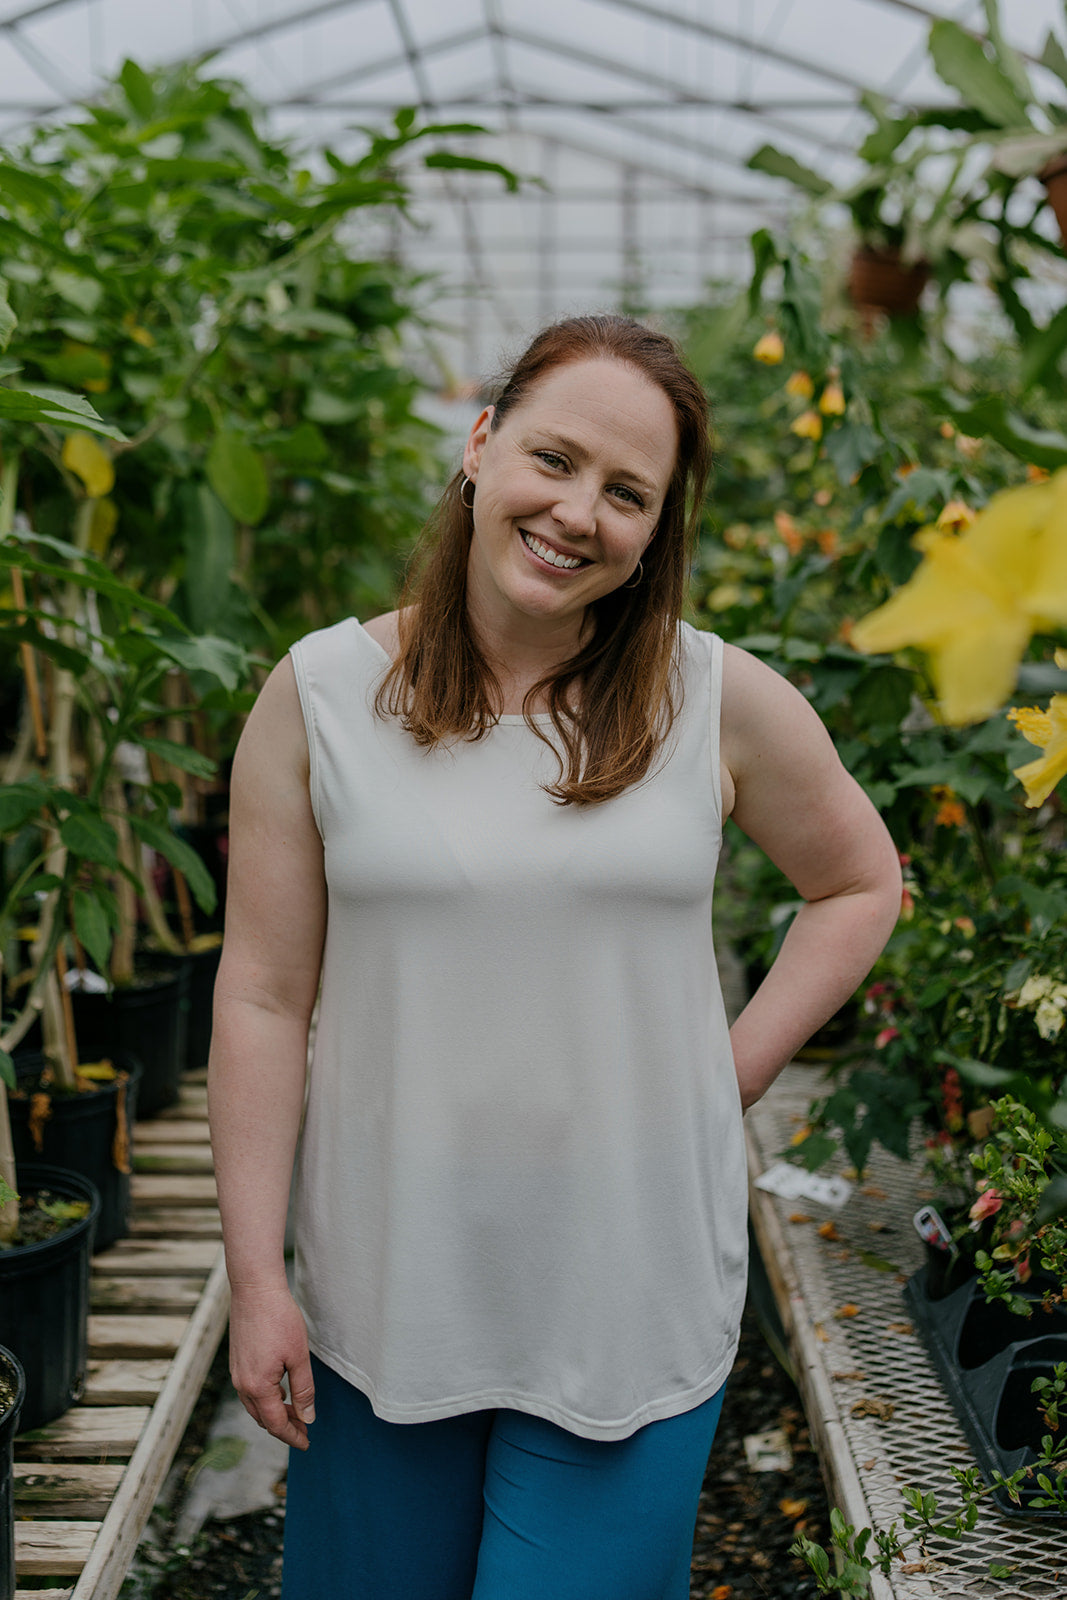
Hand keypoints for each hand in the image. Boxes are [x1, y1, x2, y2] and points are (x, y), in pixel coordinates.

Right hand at [228, 1283, 315, 1450]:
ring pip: (255, 1406)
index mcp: (257, 1387)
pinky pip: (250, 1391)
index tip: (307, 1443)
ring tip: (295, 1413)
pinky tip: (279, 1391)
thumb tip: (307, 1417)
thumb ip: (303, 1390)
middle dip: (284, 1427)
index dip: (293, 1436)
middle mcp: (242, 1384)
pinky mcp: (237, 1361)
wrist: (254, 1289)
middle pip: (263, 1419)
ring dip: (274, 1413)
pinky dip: (265, 1399)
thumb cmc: (279, 1318)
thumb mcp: (299, 1356)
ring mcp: (236, 1373)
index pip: (276, 1424)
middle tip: (305, 1430)